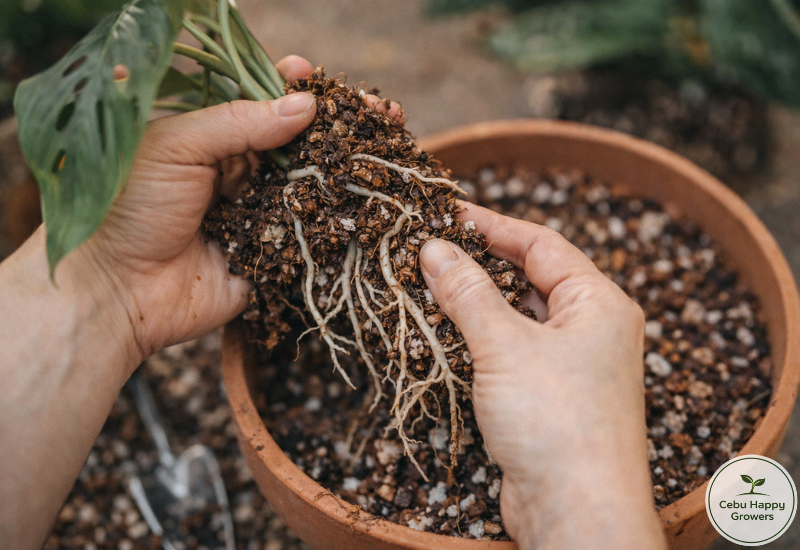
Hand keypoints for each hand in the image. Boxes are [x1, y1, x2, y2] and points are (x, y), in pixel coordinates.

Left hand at [0, 54, 404, 549]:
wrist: (120, 292)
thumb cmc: (133, 208)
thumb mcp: (177, 146)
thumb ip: (240, 123)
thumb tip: (305, 106)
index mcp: (217, 140)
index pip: (266, 105)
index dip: (297, 90)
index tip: (322, 78)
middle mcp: (246, 176)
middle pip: (303, 145)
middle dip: (342, 127)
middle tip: (382, 111)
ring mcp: (265, 217)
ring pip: (316, 188)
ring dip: (352, 169)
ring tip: (389, 148)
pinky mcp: (276, 258)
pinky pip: (314, 238)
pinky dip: (345, 222)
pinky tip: (378, 204)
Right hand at [419, 203, 665, 548]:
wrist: (577, 512)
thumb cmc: (555, 420)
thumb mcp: (504, 345)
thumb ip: (467, 292)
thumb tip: (433, 248)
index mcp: (598, 303)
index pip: (541, 244)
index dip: (492, 225)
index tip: (448, 212)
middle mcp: (591, 329)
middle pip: (529, 279)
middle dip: (480, 264)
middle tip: (430, 248)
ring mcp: (572, 365)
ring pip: (518, 318)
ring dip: (476, 303)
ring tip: (429, 284)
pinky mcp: (550, 397)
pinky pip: (512, 352)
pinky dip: (481, 339)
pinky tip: (447, 333)